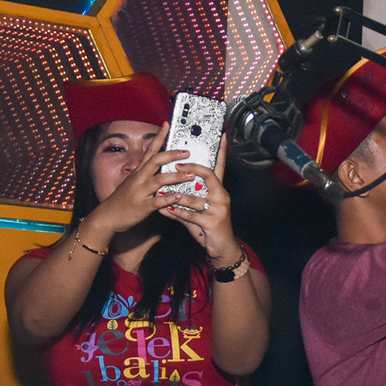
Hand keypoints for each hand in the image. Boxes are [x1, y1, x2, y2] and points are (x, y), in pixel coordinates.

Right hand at [82, 142, 194, 241]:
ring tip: (190, 174)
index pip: (150, 150)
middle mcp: (139, 178)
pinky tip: (178, 196)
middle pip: (156, 161)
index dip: (159, 136)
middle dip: (172, 154)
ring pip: (159, 180)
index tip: (167, 124)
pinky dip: (168, 198)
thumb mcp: (133, 182)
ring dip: (176, 176)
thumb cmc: (122, 199)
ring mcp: (140, 192)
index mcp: (138, 171)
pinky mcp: (142, 206)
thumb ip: (145, 173)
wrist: (107, 216)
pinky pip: (157, 201)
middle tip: (187, 152)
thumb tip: (158, 164)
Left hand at [164, 140, 242, 263]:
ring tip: (163, 192)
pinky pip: (191, 215)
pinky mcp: (213, 223)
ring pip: (195, 198)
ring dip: (178, 196)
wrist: (222, 249)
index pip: (219, 167)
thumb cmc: (209, 227)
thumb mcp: (198, 211)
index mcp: (219, 190)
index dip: (220, 152)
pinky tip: (166, 210)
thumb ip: (184, 201)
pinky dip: (177, 212)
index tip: (219, 136)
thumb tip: (167, 193)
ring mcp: (218, 209)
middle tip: (177, 165)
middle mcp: (221, 197)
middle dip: (192, 169)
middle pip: (208, 176)